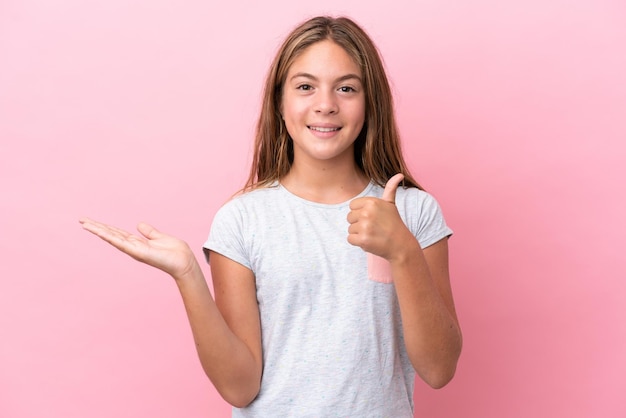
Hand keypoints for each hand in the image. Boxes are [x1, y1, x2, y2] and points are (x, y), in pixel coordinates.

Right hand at [79, 217, 198, 279]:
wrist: (184, 261)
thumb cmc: (175, 252)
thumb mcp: (160, 238)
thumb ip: (149, 232)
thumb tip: (139, 225)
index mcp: (137, 242)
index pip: (117, 233)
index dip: (104, 227)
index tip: (92, 221)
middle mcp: (132, 247)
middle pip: (110, 234)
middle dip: (96, 227)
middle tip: (81, 220)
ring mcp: (133, 250)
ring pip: (111, 237)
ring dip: (98, 230)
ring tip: (84, 223)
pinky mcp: (138, 252)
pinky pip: (121, 243)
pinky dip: (110, 237)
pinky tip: (99, 231)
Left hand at [347, 174, 413, 259]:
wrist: (400, 244)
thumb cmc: (394, 223)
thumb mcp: (391, 204)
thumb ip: (390, 189)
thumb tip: (400, 174)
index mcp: (372, 202)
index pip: (352, 206)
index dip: (360, 213)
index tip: (372, 217)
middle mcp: (367, 212)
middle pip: (349, 217)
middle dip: (359, 223)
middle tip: (373, 227)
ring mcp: (365, 226)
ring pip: (350, 229)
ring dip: (359, 233)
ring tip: (373, 234)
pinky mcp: (362, 240)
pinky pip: (350, 239)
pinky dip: (358, 242)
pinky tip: (370, 241)